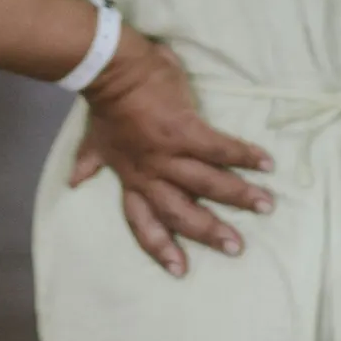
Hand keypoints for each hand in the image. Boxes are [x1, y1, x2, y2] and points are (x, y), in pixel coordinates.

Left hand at [71, 27, 274, 277]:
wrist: (112, 70)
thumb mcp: (94, 138)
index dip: (161, 247)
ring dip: (239, 196)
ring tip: (265, 206)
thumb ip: (88, 160)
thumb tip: (74, 181)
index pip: (143, 222)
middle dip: (209, 232)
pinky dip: (244, 156)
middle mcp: (150, 174)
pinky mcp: (186, 130)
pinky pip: (220, 149)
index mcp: (131, 177)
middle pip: (181, 213)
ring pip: (207, 184)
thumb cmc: (105, 103)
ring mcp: (169, 154)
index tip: (180, 270)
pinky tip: (266, 163)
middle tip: (236, 248)